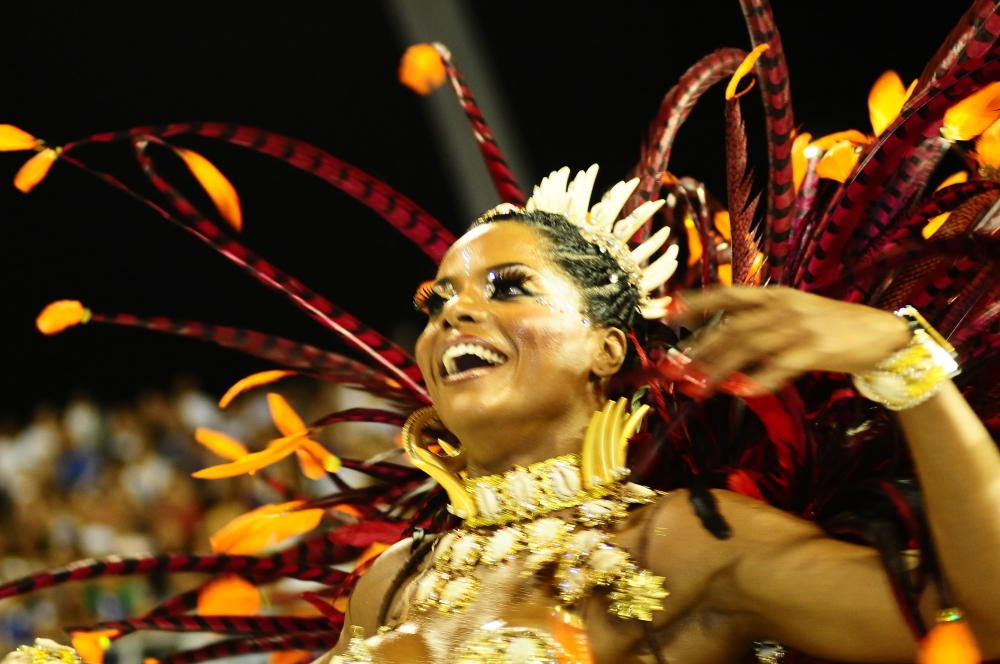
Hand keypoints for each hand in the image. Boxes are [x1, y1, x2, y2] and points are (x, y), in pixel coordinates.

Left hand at [668, 286, 911, 392]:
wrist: (884, 334)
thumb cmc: (831, 327)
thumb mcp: (792, 313)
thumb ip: (758, 321)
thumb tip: (718, 340)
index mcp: (773, 294)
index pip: (726, 294)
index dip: (694, 302)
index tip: (665, 312)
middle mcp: (782, 306)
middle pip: (731, 326)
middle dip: (698, 349)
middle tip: (673, 368)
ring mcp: (799, 327)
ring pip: (749, 346)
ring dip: (719, 368)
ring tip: (696, 385)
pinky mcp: (817, 349)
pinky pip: (781, 367)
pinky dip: (758, 380)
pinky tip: (739, 392)